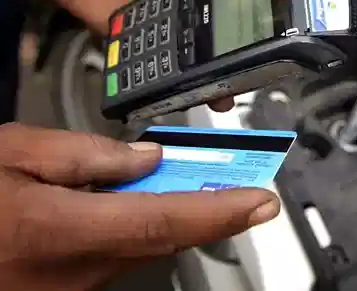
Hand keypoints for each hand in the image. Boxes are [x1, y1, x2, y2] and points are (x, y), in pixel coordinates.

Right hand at [0, 123, 279, 290]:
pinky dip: (134, 231)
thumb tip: (147, 159)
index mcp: (59, 231)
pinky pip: (113, 261)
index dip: (219, 213)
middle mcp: (72, 275)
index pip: (163, 222)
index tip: (261, 202)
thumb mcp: (12, 151)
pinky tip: (127, 205)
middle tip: (236, 183)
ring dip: (168, 217)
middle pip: (161, 240)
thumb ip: (85, 155)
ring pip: (140, 251)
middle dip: (204, 212)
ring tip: (182, 184)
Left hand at [51, 0, 249, 111]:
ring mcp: (172, 29)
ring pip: (201, 56)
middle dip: (244, 54)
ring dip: (217, 76)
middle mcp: (194, 5)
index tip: (279, 26)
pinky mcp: (148, 47)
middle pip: (227, 32)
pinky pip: (168, 68)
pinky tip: (191, 96)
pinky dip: (180, 85)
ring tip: (228, 94)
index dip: (259, 7)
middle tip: (260, 72)